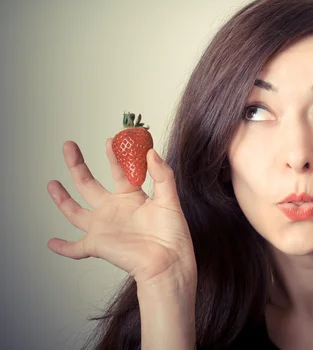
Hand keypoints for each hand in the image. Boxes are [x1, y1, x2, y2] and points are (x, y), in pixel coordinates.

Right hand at [47, 139, 195, 285]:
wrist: (168, 263)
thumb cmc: (173, 235)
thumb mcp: (170, 200)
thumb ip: (162, 175)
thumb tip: (151, 151)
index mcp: (132, 198)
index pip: (120, 171)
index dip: (114, 156)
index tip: (111, 139)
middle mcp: (114, 211)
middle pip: (89, 184)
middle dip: (77, 165)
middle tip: (69, 145)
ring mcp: (104, 228)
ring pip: (75, 211)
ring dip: (62, 198)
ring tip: (51, 183)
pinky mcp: (98, 245)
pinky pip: (75, 248)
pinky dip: (63, 247)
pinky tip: (51, 242)